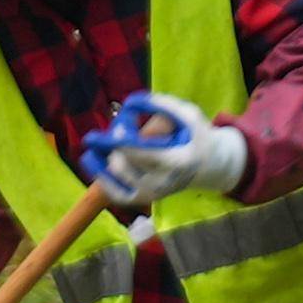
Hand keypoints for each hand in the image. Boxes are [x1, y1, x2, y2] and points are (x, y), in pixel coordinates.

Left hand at [87, 89, 248, 204]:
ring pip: (117, 178)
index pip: (142, 153)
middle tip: (110, 132)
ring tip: (96, 147)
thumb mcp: (187, 114)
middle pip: (125, 164)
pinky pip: (117, 194)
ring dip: (104, 159)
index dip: (119, 141)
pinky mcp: (144, 200)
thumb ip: (161, 104)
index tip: (102, 133)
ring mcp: (153, 194)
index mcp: (178, 161)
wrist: (209, 166)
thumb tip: (129, 103)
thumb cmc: (196, 135)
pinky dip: (103, 178)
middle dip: (112, 145)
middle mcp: (164, 182)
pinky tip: (93, 161)